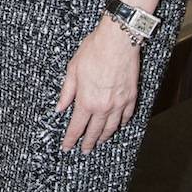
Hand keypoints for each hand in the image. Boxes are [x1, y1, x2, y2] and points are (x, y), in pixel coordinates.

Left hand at [55, 16, 139, 155]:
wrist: (118, 40)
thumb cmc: (94, 51)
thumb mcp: (73, 70)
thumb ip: (67, 92)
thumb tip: (60, 107)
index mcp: (86, 101)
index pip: (77, 127)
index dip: (71, 139)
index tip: (67, 146)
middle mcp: (104, 106)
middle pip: (95, 131)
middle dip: (88, 142)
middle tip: (84, 150)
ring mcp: (120, 103)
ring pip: (112, 127)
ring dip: (104, 137)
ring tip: (99, 142)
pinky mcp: (131, 96)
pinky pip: (127, 116)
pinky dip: (122, 123)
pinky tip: (118, 126)